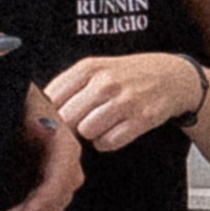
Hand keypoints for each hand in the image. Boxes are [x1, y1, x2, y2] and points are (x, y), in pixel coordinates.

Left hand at [45, 48, 202, 151]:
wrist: (172, 77)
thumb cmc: (127, 75)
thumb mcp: (95, 69)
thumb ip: (66, 87)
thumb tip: (37, 109)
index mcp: (88, 67)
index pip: (51, 97)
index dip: (50, 113)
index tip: (55, 117)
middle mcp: (106, 82)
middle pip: (66, 118)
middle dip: (69, 126)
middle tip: (79, 123)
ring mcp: (126, 100)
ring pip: (86, 131)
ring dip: (89, 134)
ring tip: (99, 125)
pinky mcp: (143, 118)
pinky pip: (108, 143)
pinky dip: (106, 142)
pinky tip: (113, 130)